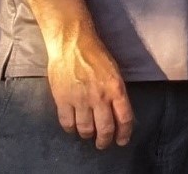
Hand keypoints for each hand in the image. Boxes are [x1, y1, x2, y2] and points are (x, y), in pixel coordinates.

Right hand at [46, 29, 132, 148]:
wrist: (72, 43)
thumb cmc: (96, 53)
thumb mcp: (114, 71)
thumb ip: (115, 92)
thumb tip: (118, 110)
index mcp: (116, 88)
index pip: (125, 117)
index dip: (124, 133)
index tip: (122, 140)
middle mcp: (100, 97)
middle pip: (105, 128)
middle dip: (105, 140)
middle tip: (103, 143)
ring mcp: (80, 100)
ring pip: (86, 129)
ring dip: (88, 135)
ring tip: (88, 135)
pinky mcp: (63, 100)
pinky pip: (67, 123)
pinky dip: (71, 129)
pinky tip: (73, 127)